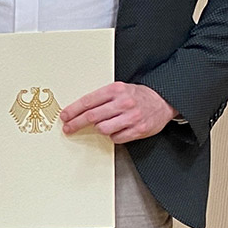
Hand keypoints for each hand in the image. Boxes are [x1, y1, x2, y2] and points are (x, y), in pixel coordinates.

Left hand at [60, 82, 175, 142]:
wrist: (162, 101)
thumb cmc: (136, 96)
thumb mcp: (118, 89)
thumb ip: (101, 98)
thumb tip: (78, 109)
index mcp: (115, 90)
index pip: (88, 101)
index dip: (73, 110)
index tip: (64, 116)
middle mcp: (123, 103)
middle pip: (91, 116)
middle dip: (76, 123)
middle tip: (68, 127)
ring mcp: (132, 117)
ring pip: (103, 128)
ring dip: (98, 129)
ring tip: (102, 126)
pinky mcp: (139, 130)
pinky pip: (116, 138)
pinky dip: (112, 136)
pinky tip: (116, 130)